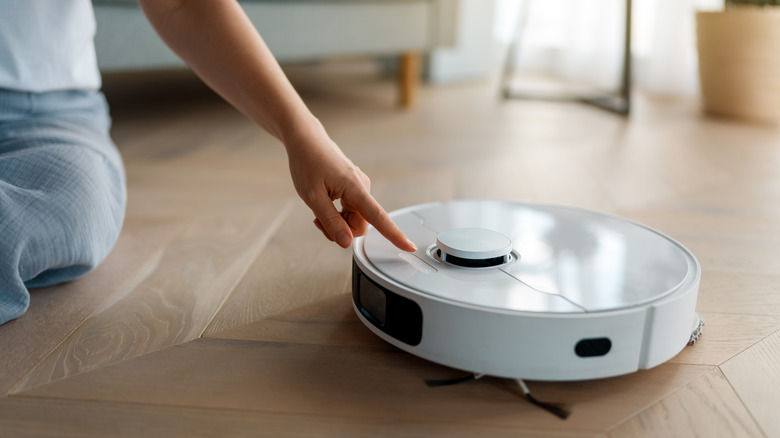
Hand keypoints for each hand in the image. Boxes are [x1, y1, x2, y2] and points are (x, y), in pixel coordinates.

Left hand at [286, 128, 415, 251]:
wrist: (307, 141)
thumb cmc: (308, 163)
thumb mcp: (313, 197)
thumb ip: (330, 221)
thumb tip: (346, 242)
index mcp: (356, 189)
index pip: (379, 218)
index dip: (394, 235)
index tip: (409, 247)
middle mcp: (362, 188)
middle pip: (360, 225)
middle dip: (341, 229)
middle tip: (320, 220)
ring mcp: (359, 188)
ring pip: (354, 220)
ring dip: (337, 222)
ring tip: (319, 208)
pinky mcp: (354, 189)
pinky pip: (351, 211)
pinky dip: (337, 214)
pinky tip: (325, 203)